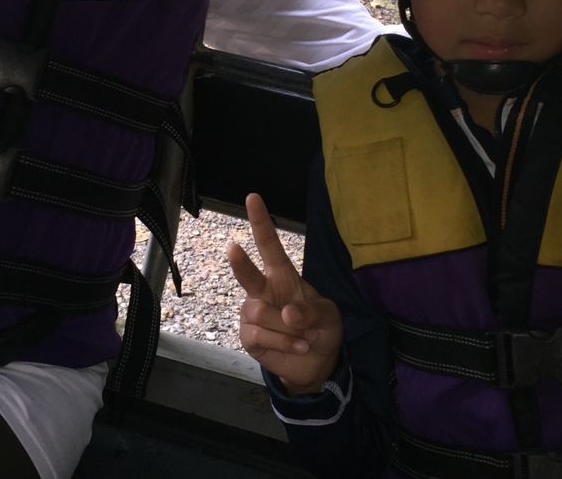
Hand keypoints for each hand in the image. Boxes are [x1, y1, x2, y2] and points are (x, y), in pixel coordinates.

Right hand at [228, 193, 342, 394]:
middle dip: (241, 263)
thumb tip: (287, 313)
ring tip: (301, 336)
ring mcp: (252, 314)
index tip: (252, 197)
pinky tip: (297, 346)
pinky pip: (260, 335)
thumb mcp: (327, 315)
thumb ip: (310, 312)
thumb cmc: (321, 329)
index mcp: (283, 275)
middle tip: (234, 249)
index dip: (261, 221)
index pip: (269, 245)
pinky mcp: (249, 336)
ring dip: (286, 328)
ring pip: (259, 312)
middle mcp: (263, 291)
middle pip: (248, 274)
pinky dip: (284, 343)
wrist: (316, 363)